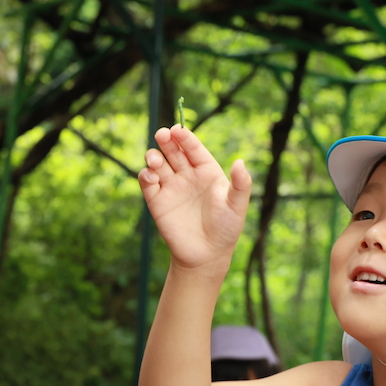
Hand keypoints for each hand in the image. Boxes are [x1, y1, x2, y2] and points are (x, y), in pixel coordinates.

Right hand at [138, 125, 251, 270]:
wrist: (207, 255)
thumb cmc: (226, 229)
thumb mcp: (237, 205)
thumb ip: (240, 184)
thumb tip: (240, 162)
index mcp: (206, 171)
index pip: (193, 148)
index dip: (185, 137)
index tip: (177, 130)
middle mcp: (187, 175)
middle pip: (173, 151)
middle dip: (166, 141)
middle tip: (162, 135)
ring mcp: (171, 187)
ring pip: (158, 163)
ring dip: (153, 156)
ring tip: (155, 159)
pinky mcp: (157, 201)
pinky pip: (147, 182)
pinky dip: (145, 175)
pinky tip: (151, 176)